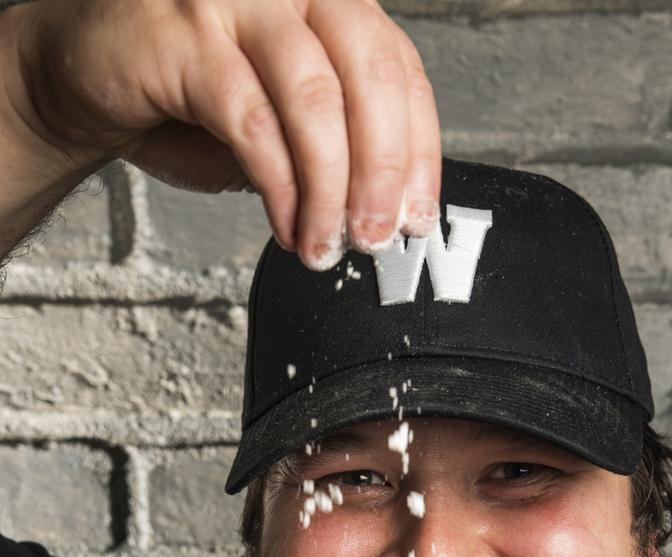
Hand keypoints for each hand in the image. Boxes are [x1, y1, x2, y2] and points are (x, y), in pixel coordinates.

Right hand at [17, 0, 441, 266]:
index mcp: (325, 0)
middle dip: (384, 172)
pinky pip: (253, 123)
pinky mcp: (185, 36)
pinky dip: (279, 187)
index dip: (418, 150)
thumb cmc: (184, 99)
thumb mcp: (277, 124)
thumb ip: (329, 149)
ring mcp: (235, 1)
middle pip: (369, 75)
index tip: (417, 217)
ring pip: (314, 101)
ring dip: (330, 190)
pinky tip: (287, 226)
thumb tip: (381, 211)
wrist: (84, 77)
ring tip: (326, 246)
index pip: (398, 69)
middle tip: (378, 239)